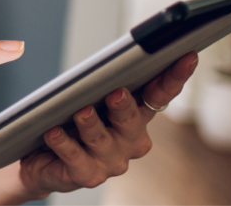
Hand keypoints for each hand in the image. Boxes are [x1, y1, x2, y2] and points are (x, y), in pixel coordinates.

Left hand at [18, 51, 198, 196]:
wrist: (44, 159)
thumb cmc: (69, 120)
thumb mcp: (84, 94)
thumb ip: (94, 76)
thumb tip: (81, 56)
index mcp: (136, 115)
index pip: (159, 95)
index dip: (174, 77)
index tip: (187, 56)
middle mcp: (129, 140)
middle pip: (132, 120)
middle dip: (124, 106)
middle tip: (116, 92)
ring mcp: (110, 160)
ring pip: (102, 140)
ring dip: (91, 125)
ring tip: (81, 111)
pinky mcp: (87, 175)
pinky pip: (76, 158)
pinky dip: (64, 144)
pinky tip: (54, 132)